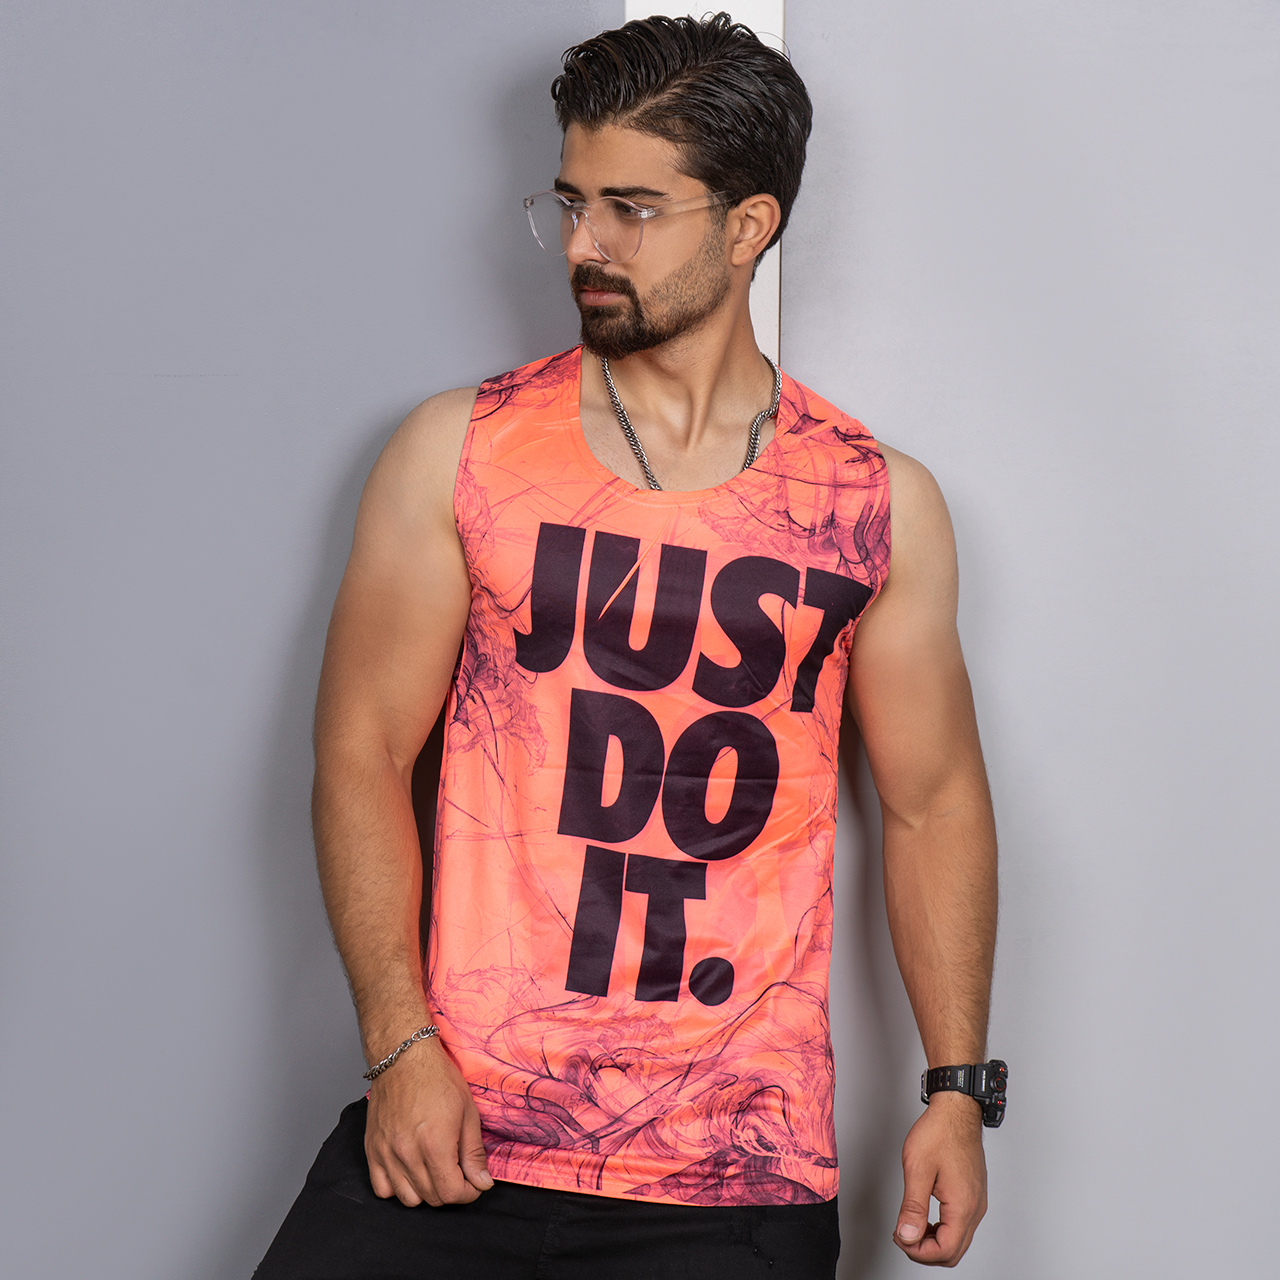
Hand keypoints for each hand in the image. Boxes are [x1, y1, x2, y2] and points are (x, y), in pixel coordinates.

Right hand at [364, 1036, 493, 1206]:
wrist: (404, 1058)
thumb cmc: (437, 1078)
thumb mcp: (467, 1112)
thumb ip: (474, 1153)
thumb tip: (482, 1183)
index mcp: (435, 1144)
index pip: (451, 1193)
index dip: (468, 1193)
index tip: (474, 1183)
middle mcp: (408, 1153)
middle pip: (431, 1198)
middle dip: (450, 1191)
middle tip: (458, 1173)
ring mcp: (386, 1154)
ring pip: (407, 1198)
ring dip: (426, 1192)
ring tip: (435, 1171)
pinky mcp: (373, 1150)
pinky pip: (382, 1189)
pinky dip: (397, 1188)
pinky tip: (410, 1171)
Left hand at [893, 1091, 987, 1265]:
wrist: (956, 1110)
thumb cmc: (939, 1132)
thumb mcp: (917, 1169)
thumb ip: (912, 1207)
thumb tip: (907, 1236)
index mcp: (963, 1206)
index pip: (945, 1250)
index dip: (919, 1252)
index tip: (900, 1237)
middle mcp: (975, 1208)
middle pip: (954, 1252)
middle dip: (925, 1251)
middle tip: (902, 1235)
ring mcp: (976, 1202)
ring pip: (958, 1240)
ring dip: (934, 1241)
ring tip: (910, 1226)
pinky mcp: (973, 1194)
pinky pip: (960, 1225)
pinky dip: (942, 1229)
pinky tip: (924, 1218)